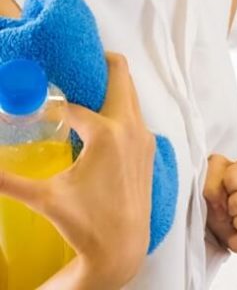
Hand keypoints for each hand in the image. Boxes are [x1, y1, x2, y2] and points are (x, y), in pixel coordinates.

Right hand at [0, 53, 154, 289]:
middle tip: (78, 64)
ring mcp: (144, 135)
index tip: (38, 101)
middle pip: (120, 76)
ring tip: (86, 89)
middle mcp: (130, 126)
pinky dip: (120, 107)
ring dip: (111, 86)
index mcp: (106, 132)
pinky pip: (135, 114)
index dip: (52, 104)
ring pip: (130, 95)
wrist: (122, 246)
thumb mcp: (44, 197)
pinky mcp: (149, 148)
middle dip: (101, 63)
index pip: (73, 107)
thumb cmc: (84, 221)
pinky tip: (101, 119)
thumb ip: (10, 181)